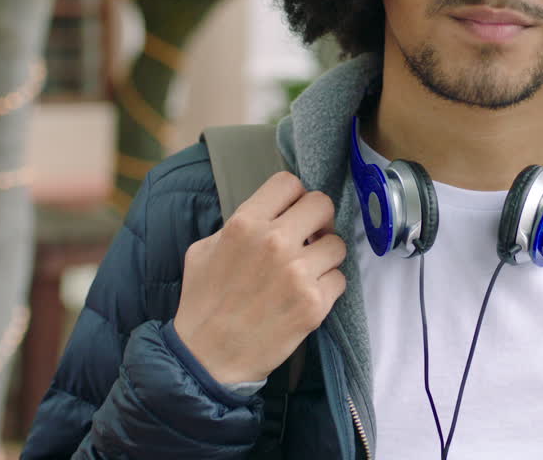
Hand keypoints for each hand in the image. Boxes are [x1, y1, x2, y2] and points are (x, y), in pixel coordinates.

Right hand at [173, 171, 346, 383]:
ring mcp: (297, 273)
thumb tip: (269, 212)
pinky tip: (306, 297)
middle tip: (309, 238)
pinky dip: (327, 288)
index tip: (293, 212)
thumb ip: (237, 225)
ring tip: (306, 272)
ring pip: (337, 244)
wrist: (207, 359)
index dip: (294, 197)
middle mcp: (274, 242)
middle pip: (322, 204)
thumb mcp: (204, 250)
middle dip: (318, 221)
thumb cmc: (203, 304)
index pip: (289, 183)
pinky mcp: (314, 304)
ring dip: (325, 258)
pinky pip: (339, 280)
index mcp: (245, 224)